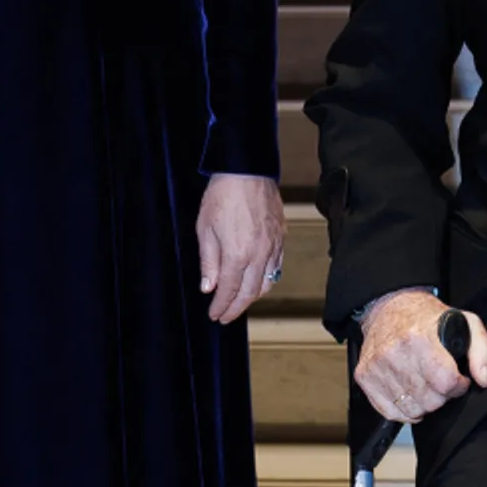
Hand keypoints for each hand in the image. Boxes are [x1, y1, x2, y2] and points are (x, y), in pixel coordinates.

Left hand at [192, 173, 287, 327]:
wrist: (247, 170)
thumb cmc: (223, 195)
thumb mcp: (205, 229)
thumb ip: (208, 262)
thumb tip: (209, 287)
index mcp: (238, 254)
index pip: (230, 291)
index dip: (221, 306)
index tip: (214, 315)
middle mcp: (259, 254)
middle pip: (250, 293)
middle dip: (236, 308)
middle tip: (226, 316)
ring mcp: (273, 246)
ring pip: (267, 282)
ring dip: (253, 297)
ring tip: (240, 301)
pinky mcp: (281, 237)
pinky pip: (277, 266)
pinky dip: (267, 279)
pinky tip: (258, 280)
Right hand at [354, 290, 486, 424]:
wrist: (389, 307)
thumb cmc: (428, 318)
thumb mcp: (466, 323)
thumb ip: (482, 351)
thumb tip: (483, 379)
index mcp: (419, 337)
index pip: (445, 382)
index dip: (458, 386)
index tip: (458, 379)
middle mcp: (394, 352)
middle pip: (429, 400)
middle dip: (442, 396)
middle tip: (440, 381)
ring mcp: (377, 366)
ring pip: (410, 410)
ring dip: (424, 404)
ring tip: (425, 386)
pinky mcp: (365, 377)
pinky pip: (389, 412)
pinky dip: (403, 410)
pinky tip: (410, 394)